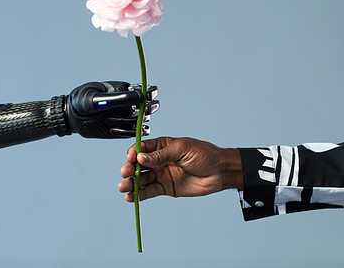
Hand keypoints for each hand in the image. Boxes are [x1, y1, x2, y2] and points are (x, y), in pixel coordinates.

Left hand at [65, 81, 158, 138]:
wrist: (71, 116)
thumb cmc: (81, 101)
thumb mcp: (95, 98)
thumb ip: (116, 98)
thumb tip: (138, 96)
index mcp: (123, 91)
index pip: (142, 91)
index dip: (149, 93)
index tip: (148, 96)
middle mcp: (127, 105)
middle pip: (146, 107)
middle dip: (147, 109)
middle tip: (140, 112)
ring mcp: (124, 118)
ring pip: (139, 121)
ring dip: (134, 122)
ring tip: (114, 121)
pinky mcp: (120, 131)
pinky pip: (131, 133)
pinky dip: (127, 133)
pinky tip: (113, 130)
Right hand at [118, 137, 242, 201]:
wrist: (220, 171)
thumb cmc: (205, 154)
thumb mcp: (181, 149)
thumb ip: (161, 155)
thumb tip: (142, 157)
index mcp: (162, 146)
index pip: (142, 148)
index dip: (134, 154)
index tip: (131, 159)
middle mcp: (159, 160)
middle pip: (139, 165)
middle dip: (130, 169)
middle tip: (126, 174)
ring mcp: (162, 174)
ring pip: (142, 179)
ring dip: (131, 183)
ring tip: (124, 187)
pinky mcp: (166, 188)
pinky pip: (150, 191)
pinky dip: (140, 194)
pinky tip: (131, 197)